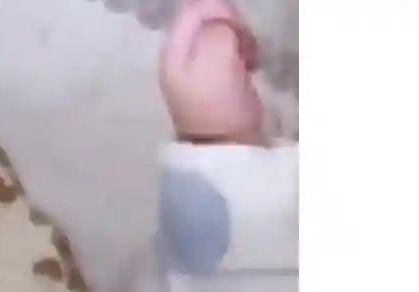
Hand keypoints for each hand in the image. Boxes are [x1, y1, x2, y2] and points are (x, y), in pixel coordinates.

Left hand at [161, 0, 265, 145]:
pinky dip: (243, 52)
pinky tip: (249, 66)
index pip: (195, 8)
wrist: (226, 147)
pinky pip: (231, 50)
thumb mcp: (216, 53)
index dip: (221, 11)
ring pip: (223, 33)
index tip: (237, 31)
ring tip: (248, 58)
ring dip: (240, 39)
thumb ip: (218, 26)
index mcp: (174, 50)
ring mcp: (199, 68)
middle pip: (209, 17)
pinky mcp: (217, 79)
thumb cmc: (218, 101)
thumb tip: (225, 25)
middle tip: (244, 45)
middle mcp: (181, 56)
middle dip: (232, 25)